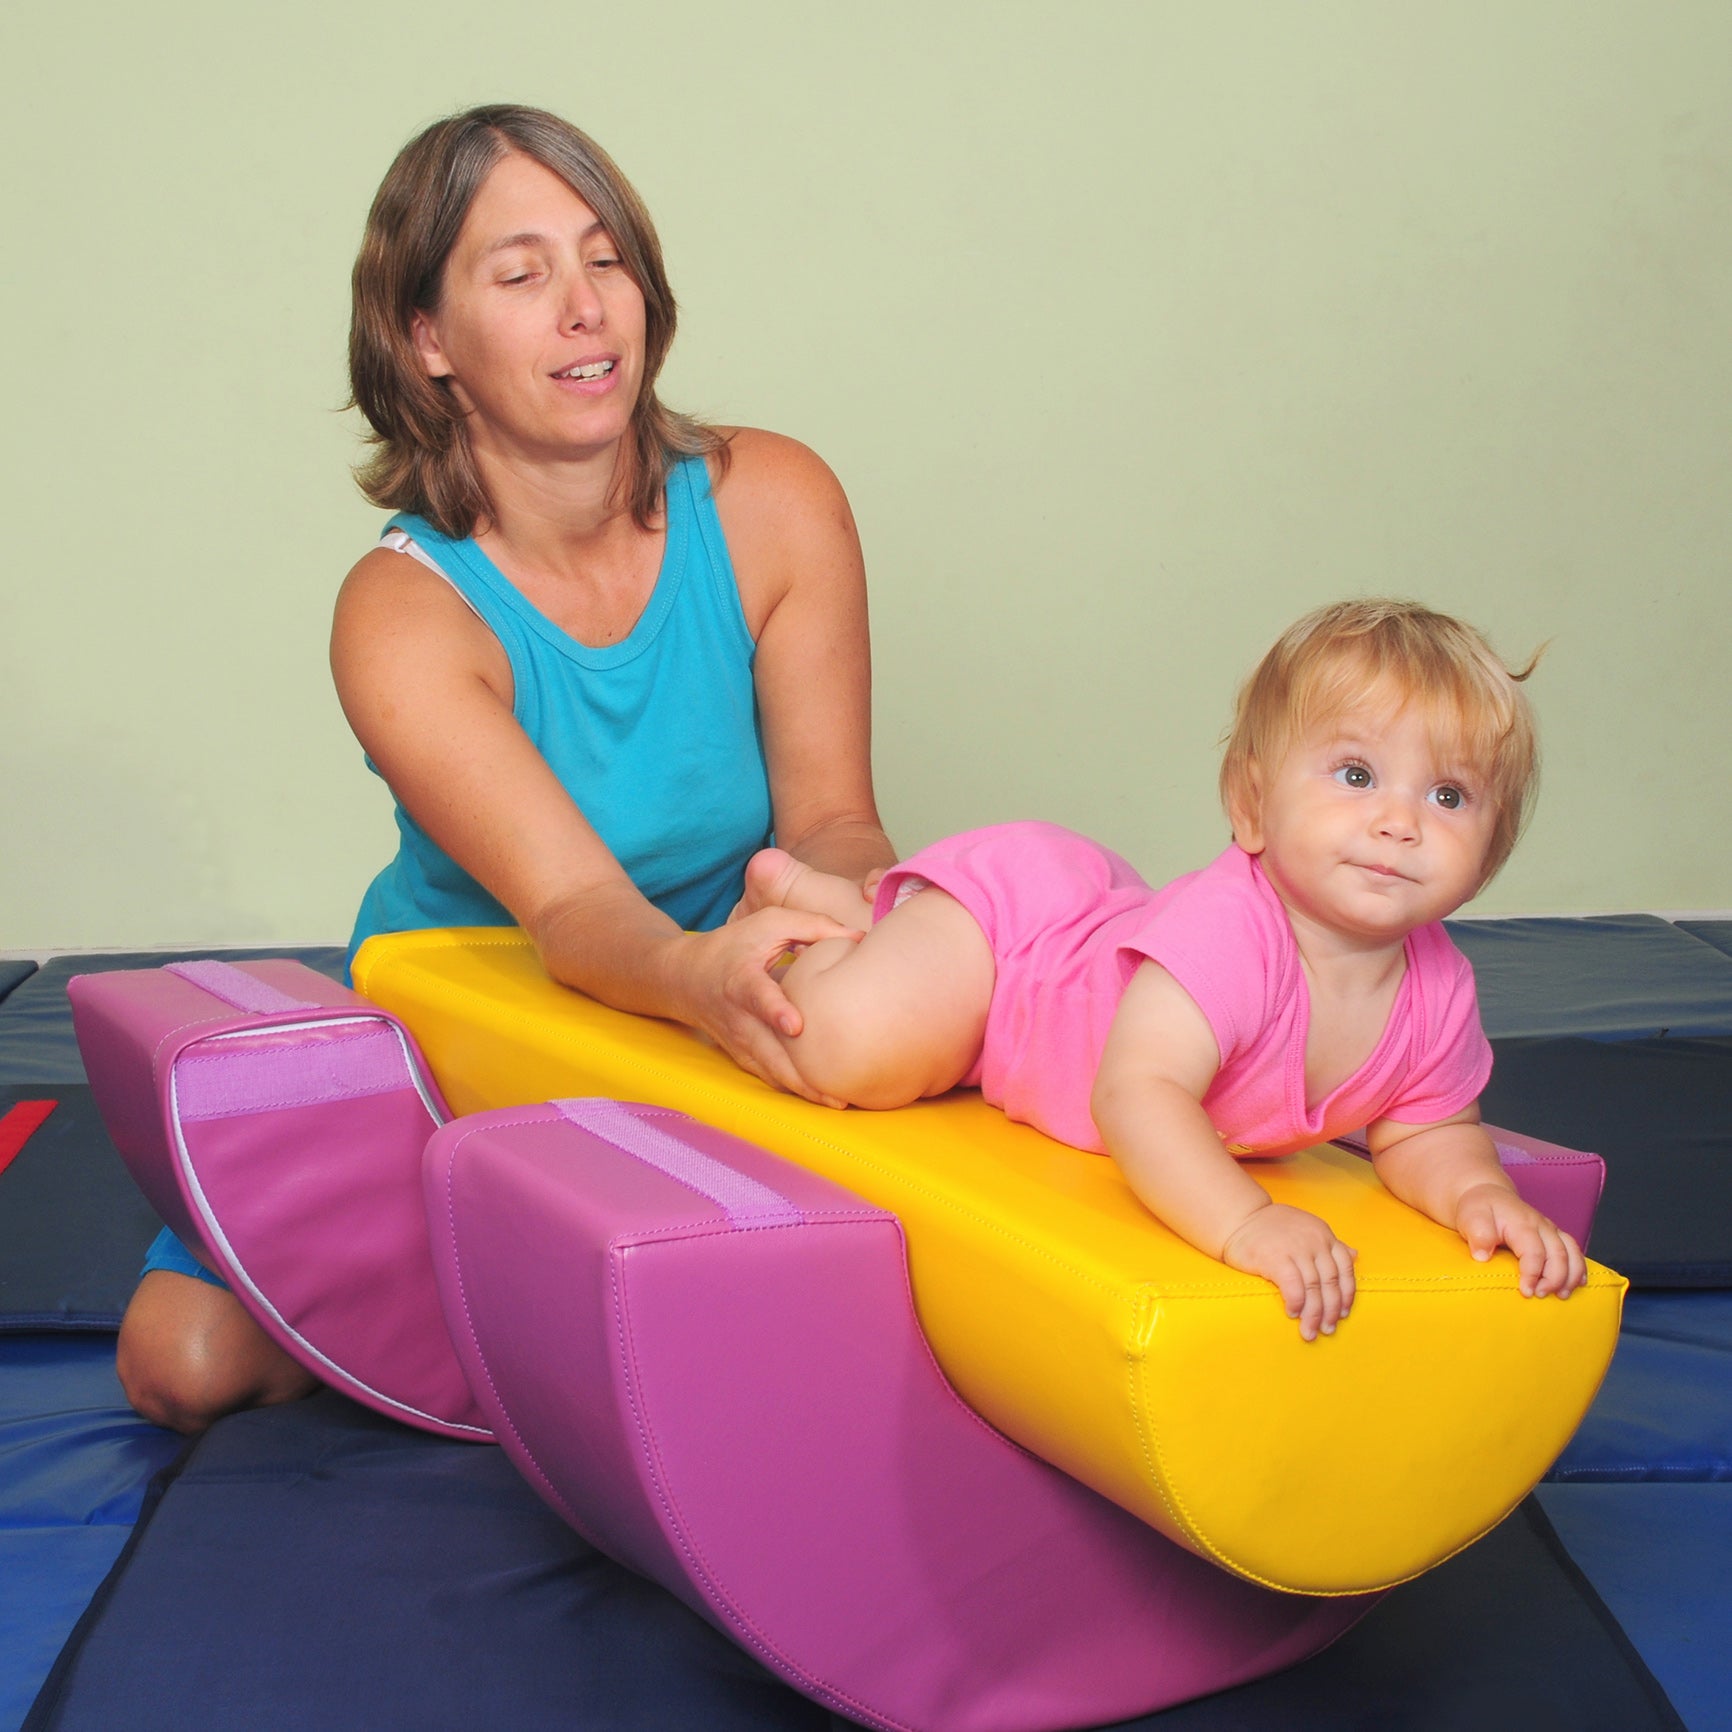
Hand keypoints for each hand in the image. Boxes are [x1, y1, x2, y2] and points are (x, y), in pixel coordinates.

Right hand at [677, 908, 861, 1105]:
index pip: (759, 998)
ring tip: (840, 1104)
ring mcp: (740, 1042)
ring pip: (773, 1074)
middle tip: (839, 1094)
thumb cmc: (733, 946)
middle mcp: (740, 1018)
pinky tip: (824, 1100)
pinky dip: (795, 1091)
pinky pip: (770, 1078)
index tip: (796, 1026)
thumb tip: (859, 937)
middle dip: (802, 1076)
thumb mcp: (769, 923)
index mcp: (743, 980)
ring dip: (804, 1092)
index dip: (776, 1011)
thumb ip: (814, 926)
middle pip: (770, 1053)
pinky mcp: (743, 1057)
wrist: (683, 979)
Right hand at [1220, 1203, 1357, 1340]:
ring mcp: (1296, 1249)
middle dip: (1330, 1311)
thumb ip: (1330, 1244)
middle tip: (1327, 1330)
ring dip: (1313, 1314)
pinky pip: (1293, 1287)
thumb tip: (1355, 1255)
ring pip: (1313, 1289)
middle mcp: (1314, 1241)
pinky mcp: (1276, 1257)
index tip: (1343, 1314)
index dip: (1347, 1295)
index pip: (1345, 1269)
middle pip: (1330, 1283)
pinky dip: (1296, 1303)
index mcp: (1324, 1235)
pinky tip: (1292, 1313)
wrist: (1239, 1217)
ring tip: (1309, 1331)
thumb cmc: (1272, 1227)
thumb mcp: (1307, 1229)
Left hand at [1455, 1183, 1585, 1297]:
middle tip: (1540, 1296)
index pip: (1534, 1251)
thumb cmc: (1480, 1209)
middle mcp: (1542, 1226)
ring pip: (1572, 1253)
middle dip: (1553, 1279)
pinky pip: (1575, 1251)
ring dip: (1570, 1276)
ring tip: (1561, 1295)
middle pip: (1558, 1255)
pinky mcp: (1555, 1235)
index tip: (1526, 1292)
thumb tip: (1483, 1256)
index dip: (1533, 1274)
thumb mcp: (1471, 1217)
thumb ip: (1478, 1235)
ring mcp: (1551, 1230)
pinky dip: (1579, 1268)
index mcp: (1522, 1223)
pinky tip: (1577, 1283)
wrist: (1490, 1195)